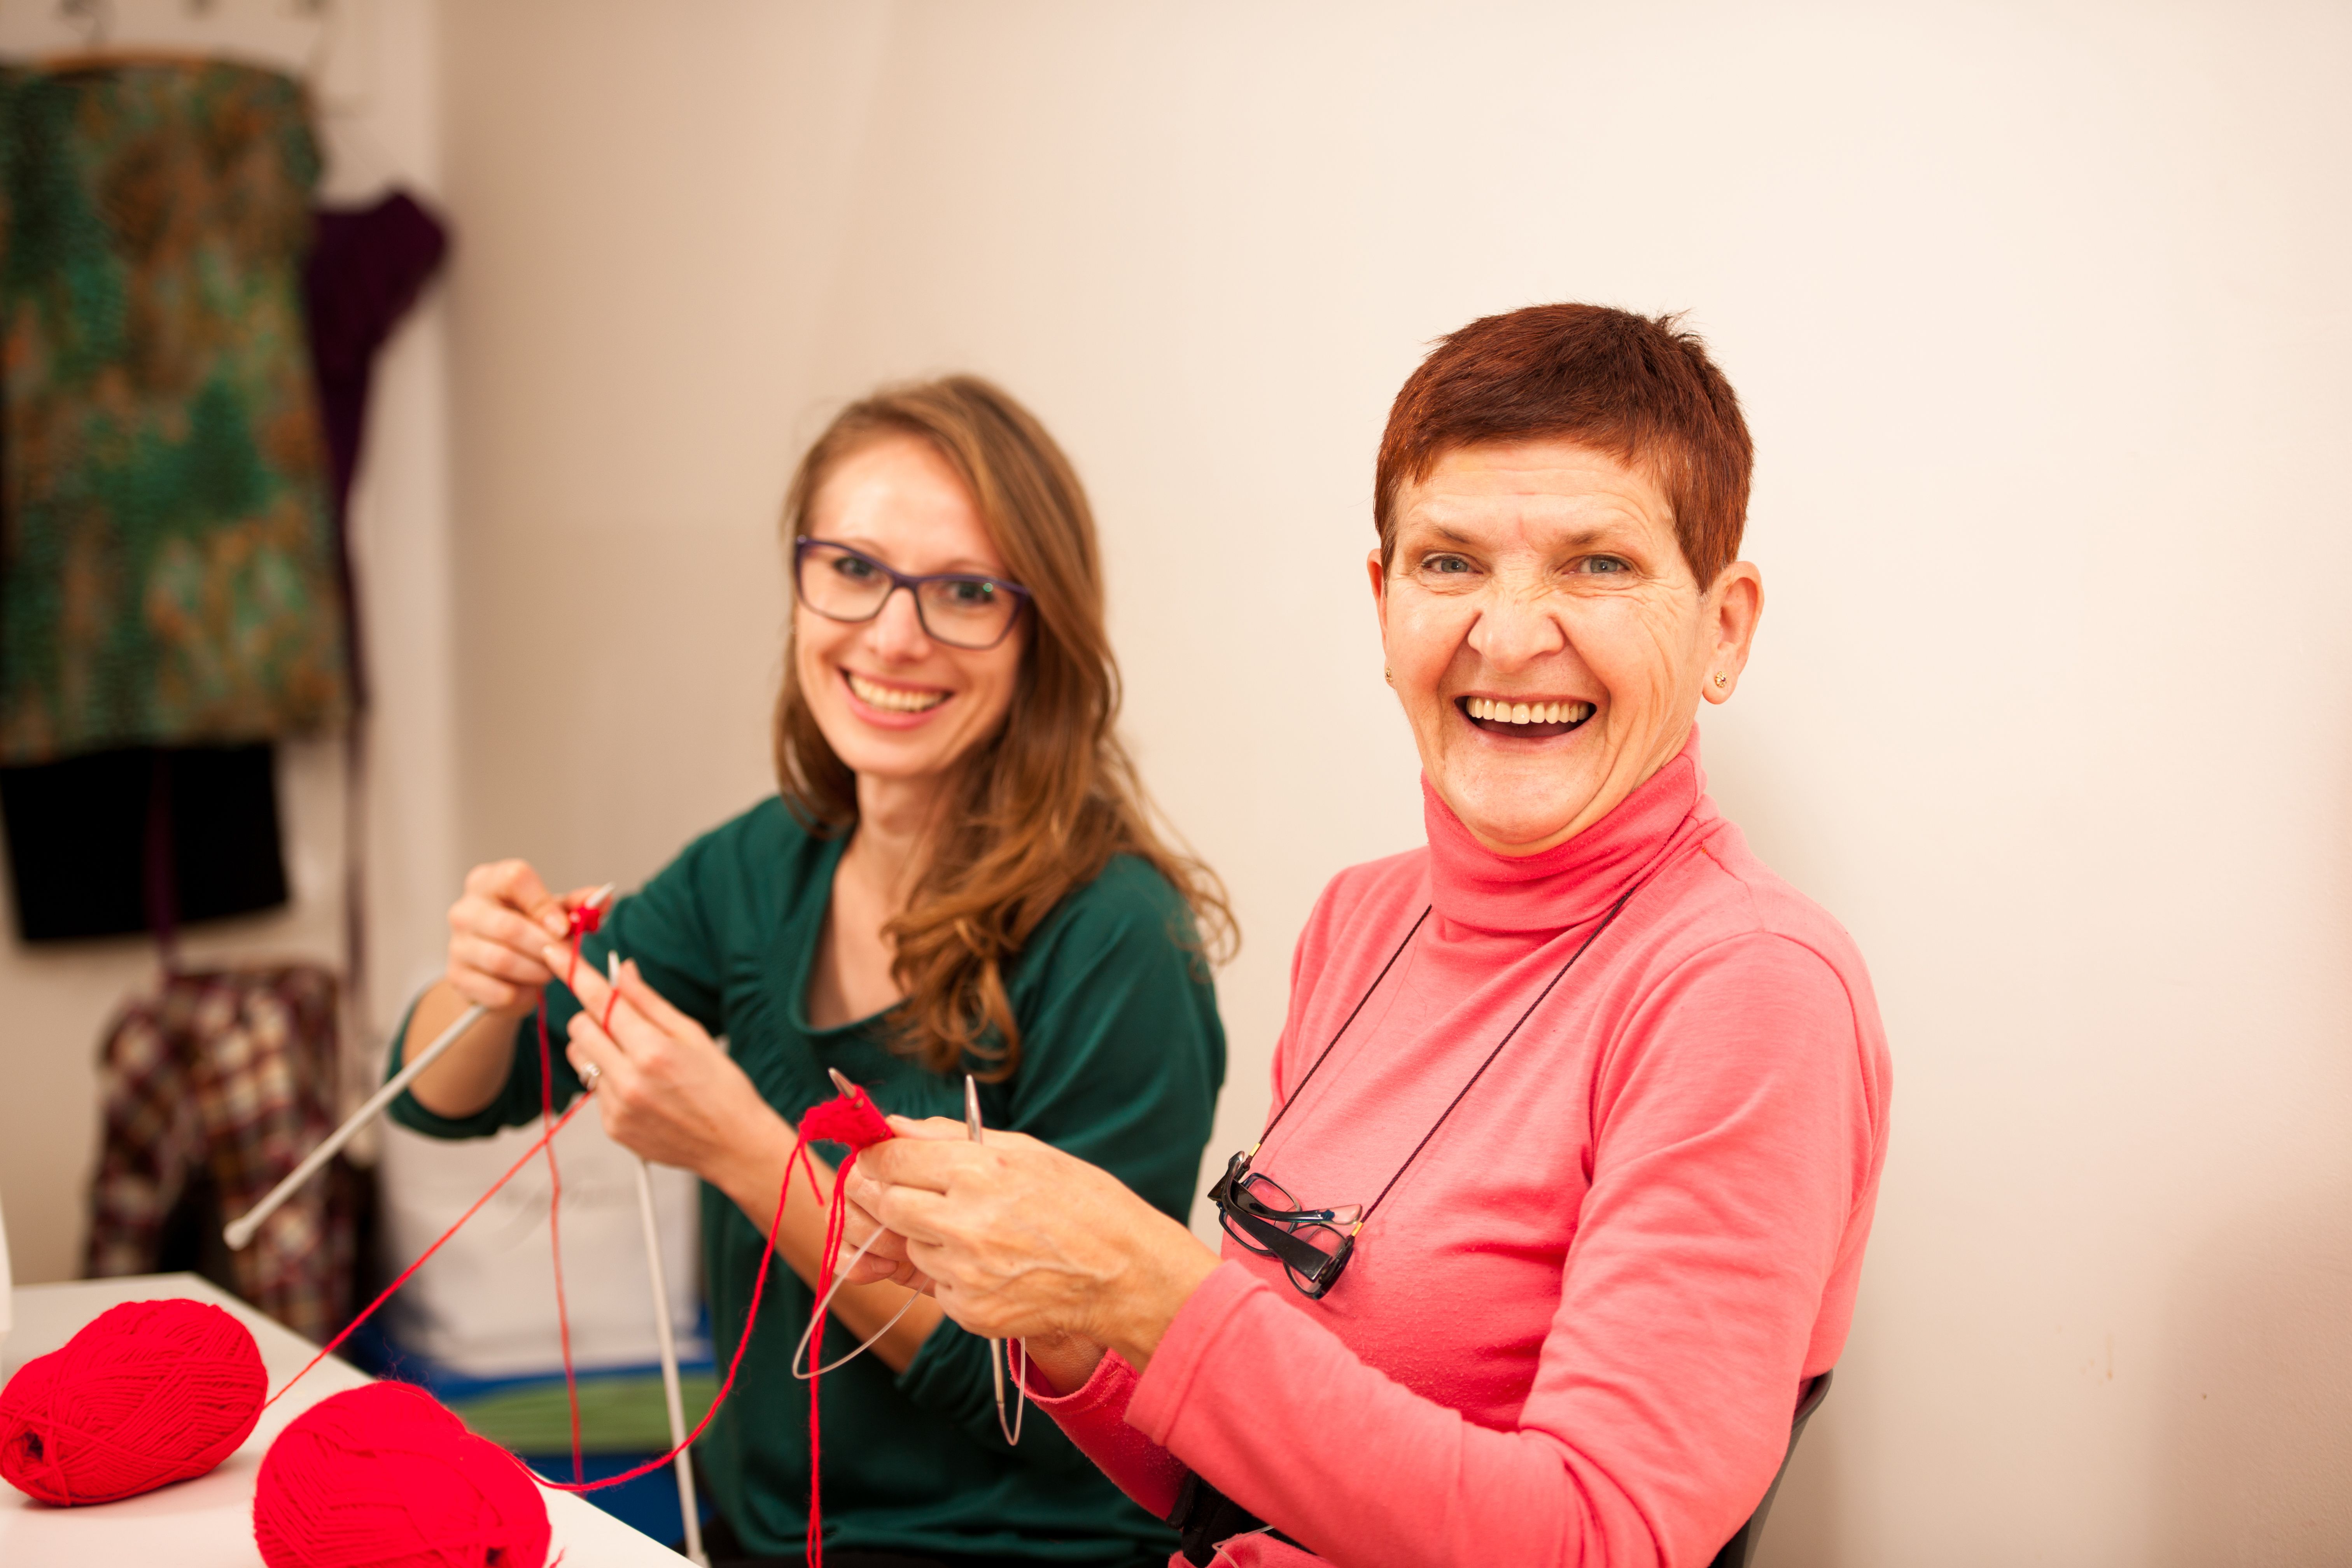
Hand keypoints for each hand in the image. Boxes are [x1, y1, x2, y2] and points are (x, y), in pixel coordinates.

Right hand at [444, 860, 598, 1018]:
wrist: (497, 968)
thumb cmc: (528, 929)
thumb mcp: (553, 912)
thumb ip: (578, 905)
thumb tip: (603, 899)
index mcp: (489, 881)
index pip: (515, 879)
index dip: (544, 905)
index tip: (564, 927)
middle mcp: (465, 909)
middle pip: (509, 927)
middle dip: (546, 946)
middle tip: (564, 956)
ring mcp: (456, 944)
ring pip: (503, 961)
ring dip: (537, 971)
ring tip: (550, 971)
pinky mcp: (457, 978)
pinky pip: (498, 991)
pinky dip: (523, 994)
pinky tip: (531, 988)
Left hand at [558, 954, 785, 1183]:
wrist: (734, 1145)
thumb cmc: (722, 1087)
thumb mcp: (692, 1034)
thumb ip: (650, 1001)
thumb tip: (623, 970)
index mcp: (653, 1049)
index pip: (601, 1000)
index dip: (573, 971)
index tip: (551, 952)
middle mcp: (630, 1079)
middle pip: (579, 1027)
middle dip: (594, 1016)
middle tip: (623, 1023)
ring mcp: (618, 1107)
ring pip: (579, 1058)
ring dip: (596, 1048)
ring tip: (632, 1058)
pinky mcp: (612, 1127)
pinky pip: (593, 1089)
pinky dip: (610, 1081)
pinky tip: (642, 1089)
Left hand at [843, 1116, 1219, 1367]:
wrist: (1126, 1276)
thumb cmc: (1084, 1204)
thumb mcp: (1026, 1152)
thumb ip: (950, 1137)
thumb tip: (893, 1125)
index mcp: (978, 1172)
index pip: (891, 1160)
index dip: (878, 1157)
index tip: (880, 1158)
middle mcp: (965, 1223)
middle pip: (887, 1204)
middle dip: (892, 1196)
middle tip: (921, 1194)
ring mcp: (965, 1273)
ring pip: (911, 1247)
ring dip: (929, 1238)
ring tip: (981, 1233)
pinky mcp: (970, 1312)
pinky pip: (937, 1286)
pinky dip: (954, 1276)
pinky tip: (995, 1266)